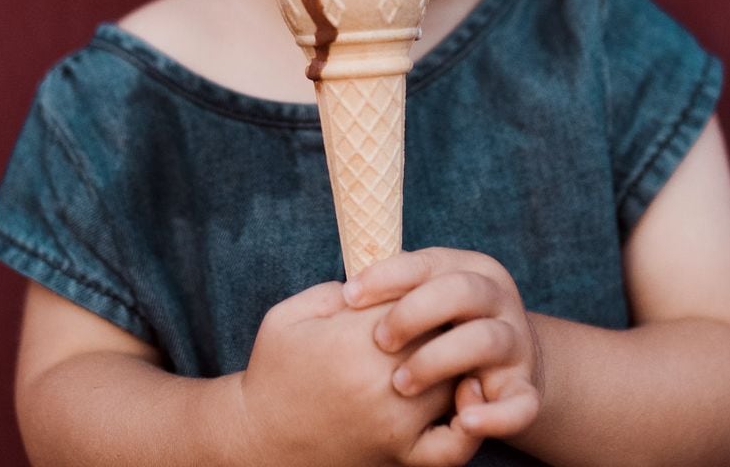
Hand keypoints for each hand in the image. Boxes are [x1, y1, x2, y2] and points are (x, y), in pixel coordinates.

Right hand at [235, 281, 481, 466]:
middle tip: (435, 323)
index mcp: (353, 339)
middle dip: (441, 325)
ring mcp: (396, 421)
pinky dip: (469, 425)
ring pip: (456, 378)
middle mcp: (381, 380)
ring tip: (446, 353)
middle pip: (443, 335)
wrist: (259, 442)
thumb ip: (334, 291)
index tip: (412, 296)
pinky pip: (455, 445)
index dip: (419, 293)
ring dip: (458, 364)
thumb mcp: (287, 317)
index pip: (416, 297)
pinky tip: (462, 404)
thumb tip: (383, 280)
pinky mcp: (402, 455)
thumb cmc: (273, 374)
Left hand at [344, 248, 542, 441]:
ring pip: (486, 340)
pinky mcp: (524, 390)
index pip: (427, 263)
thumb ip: (390, 290)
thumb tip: (343, 294)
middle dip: (414, 313)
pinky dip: (495, 416)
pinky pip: (520, 405)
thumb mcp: (418, 298)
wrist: (502, 364)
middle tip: (379, 341)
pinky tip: (464, 422)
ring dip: (439, 359)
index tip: (350, 296)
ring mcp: (515, 345)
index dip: (387, 277)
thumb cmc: (439, 329)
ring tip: (401, 384)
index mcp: (468, 270)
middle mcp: (497, 300)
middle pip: (461, 291)